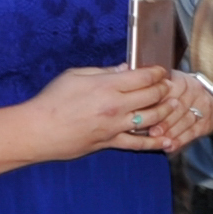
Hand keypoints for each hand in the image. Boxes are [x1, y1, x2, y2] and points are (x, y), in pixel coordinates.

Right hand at [32, 66, 182, 160]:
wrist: (38, 130)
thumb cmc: (52, 100)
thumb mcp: (75, 75)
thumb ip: (103, 72)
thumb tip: (125, 69)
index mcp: (106, 86)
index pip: (142, 77)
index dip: (157, 73)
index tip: (162, 71)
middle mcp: (115, 106)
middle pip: (151, 96)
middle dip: (164, 89)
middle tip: (170, 86)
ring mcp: (115, 126)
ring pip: (151, 119)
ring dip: (166, 111)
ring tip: (175, 106)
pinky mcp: (111, 143)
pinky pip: (138, 144)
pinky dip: (155, 143)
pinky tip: (168, 141)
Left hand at [144, 71, 212, 154]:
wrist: (197, 95)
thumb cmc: (170, 88)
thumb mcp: (158, 80)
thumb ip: (141, 78)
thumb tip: (124, 70)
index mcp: (179, 78)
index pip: (169, 90)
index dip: (158, 102)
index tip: (145, 112)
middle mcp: (194, 90)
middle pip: (179, 107)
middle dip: (166, 121)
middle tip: (152, 131)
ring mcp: (203, 105)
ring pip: (187, 120)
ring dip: (172, 132)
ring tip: (160, 139)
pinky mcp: (207, 120)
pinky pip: (194, 132)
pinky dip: (181, 140)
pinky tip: (170, 146)